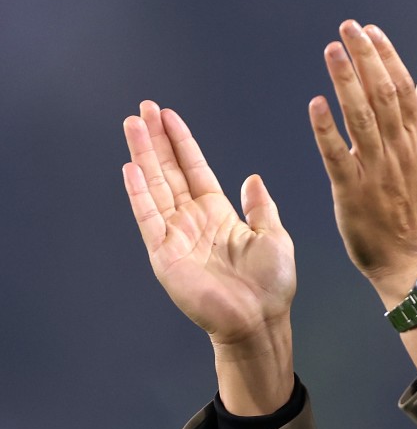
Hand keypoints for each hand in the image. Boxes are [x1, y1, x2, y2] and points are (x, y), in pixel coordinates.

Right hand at [122, 101, 295, 348]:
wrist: (260, 320)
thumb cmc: (271, 285)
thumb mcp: (274, 237)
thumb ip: (261, 207)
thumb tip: (253, 178)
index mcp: (218, 215)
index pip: (195, 170)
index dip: (182, 143)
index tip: (168, 116)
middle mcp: (193, 221)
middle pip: (169, 172)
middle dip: (156, 140)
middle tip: (143, 108)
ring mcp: (176, 237)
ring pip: (155, 187)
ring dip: (144, 156)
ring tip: (132, 125)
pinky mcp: (165, 255)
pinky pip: (149, 218)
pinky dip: (139, 193)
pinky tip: (130, 167)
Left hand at [308, 20, 416, 288]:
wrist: (412, 261)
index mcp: (416, 144)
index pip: (403, 91)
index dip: (388, 58)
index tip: (371, 31)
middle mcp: (398, 152)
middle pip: (383, 96)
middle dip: (366, 59)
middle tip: (348, 28)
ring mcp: (376, 172)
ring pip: (362, 118)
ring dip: (346, 82)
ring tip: (332, 50)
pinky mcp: (353, 193)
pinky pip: (338, 156)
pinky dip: (327, 130)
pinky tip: (316, 104)